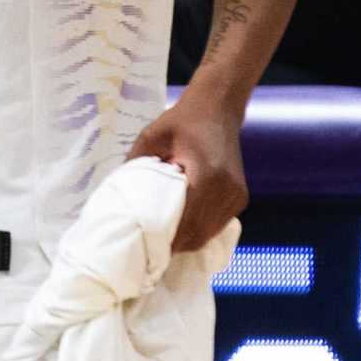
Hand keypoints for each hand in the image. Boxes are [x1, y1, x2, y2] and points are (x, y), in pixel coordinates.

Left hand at [125, 102, 248, 252]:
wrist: (217, 108)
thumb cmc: (182, 121)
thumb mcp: (151, 138)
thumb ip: (136, 166)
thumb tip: (119, 197)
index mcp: (207, 176)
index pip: (187, 222)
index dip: (167, 241)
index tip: (147, 251)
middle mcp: (228, 190)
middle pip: (200, 234)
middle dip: (176, 246)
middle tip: (151, 252)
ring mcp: (237, 195)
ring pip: (210, 233)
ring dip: (188, 240)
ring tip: (164, 242)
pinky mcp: (241, 197)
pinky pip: (218, 224)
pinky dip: (201, 230)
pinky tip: (182, 228)